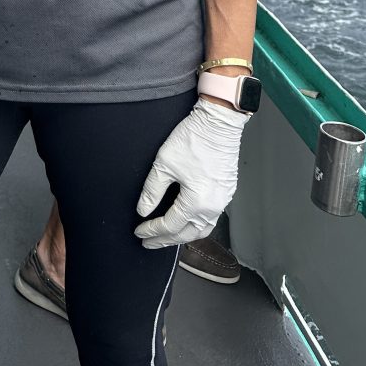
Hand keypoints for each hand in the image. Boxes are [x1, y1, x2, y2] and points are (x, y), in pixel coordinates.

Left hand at [134, 100, 248, 247]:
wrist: (219, 122)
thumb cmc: (193, 139)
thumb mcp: (164, 164)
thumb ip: (152, 191)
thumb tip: (143, 210)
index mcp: (197, 203)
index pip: (170, 226)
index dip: (152, 231)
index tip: (139, 232)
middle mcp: (213, 207)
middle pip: (187, 234)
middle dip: (167, 240)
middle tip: (149, 242)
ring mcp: (222, 200)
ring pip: (202, 228)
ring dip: (183, 235)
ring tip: (166, 235)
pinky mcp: (226, 191)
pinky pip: (210, 217)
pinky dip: (195, 224)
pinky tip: (186, 219)